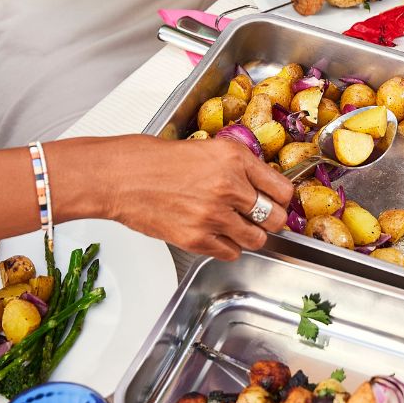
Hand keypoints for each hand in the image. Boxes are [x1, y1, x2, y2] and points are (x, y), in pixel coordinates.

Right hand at [100, 135, 293, 260]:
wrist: (120, 177)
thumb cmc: (156, 161)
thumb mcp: (208, 149)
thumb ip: (239, 167)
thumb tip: (265, 187)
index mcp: (235, 159)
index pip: (283, 189)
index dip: (282, 199)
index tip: (277, 202)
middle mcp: (229, 186)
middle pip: (275, 218)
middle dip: (270, 220)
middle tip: (259, 217)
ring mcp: (213, 215)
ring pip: (257, 239)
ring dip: (249, 235)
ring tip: (235, 226)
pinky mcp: (197, 238)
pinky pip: (231, 253)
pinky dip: (228, 247)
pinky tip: (216, 234)